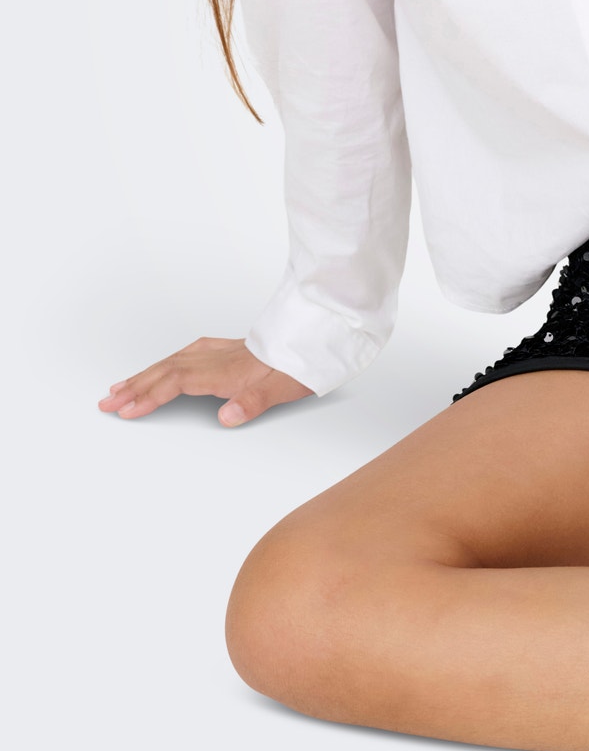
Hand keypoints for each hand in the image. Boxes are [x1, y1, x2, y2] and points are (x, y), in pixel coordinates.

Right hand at [98, 337, 313, 426]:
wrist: (320, 334)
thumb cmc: (304, 363)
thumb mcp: (286, 388)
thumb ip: (254, 402)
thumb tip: (226, 416)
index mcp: (229, 370)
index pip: (178, 382)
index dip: (150, 396)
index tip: (125, 410)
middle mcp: (222, 358)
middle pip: (168, 370)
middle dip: (135, 386)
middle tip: (106, 401)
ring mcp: (225, 351)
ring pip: (175, 360)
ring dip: (146, 374)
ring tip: (122, 386)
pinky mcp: (232, 348)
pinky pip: (189, 353)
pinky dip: (168, 361)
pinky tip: (165, 364)